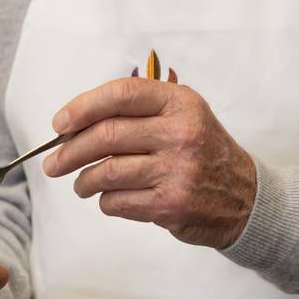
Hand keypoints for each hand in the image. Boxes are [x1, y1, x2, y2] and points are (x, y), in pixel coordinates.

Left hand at [43, 77, 256, 248]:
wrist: (245, 198)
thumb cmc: (199, 152)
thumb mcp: (180, 116)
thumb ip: (133, 112)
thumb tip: (72, 125)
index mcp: (179, 103)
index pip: (120, 94)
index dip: (81, 107)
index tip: (59, 124)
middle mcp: (180, 133)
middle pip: (106, 135)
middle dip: (69, 151)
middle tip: (53, 163)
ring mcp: (177, 170)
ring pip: (107, 172)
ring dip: (83, 180)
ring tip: (79, 184)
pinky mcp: (172, 204)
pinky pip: (117, 201)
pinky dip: (104, 201)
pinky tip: (108, 198)